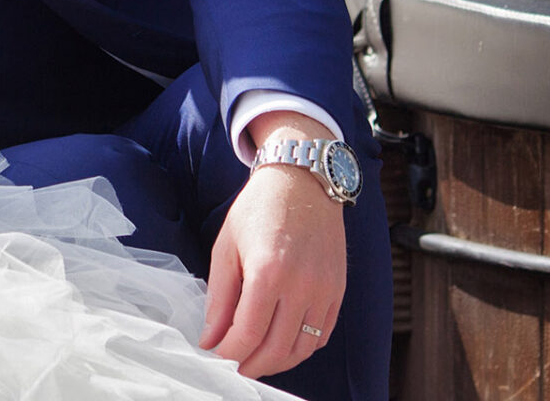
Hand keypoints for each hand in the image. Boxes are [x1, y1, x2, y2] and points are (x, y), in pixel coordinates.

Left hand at [199, 124, 347, 378]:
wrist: (302, 182)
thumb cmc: (258, 210)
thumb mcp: (226, 247)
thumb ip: (219, 297)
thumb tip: (211, 337)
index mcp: (268, 273)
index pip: (247, 334)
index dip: (228, 352)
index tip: (214, 355)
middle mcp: (301, 286)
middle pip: (277, 348)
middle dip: (251, 364)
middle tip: (233, 367)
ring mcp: (325, 290)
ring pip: (303, 348)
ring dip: (278, 362)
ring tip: (255, 360)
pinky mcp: (338, 291)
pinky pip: (322, 335)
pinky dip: (302, 348)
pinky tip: (283, 345)